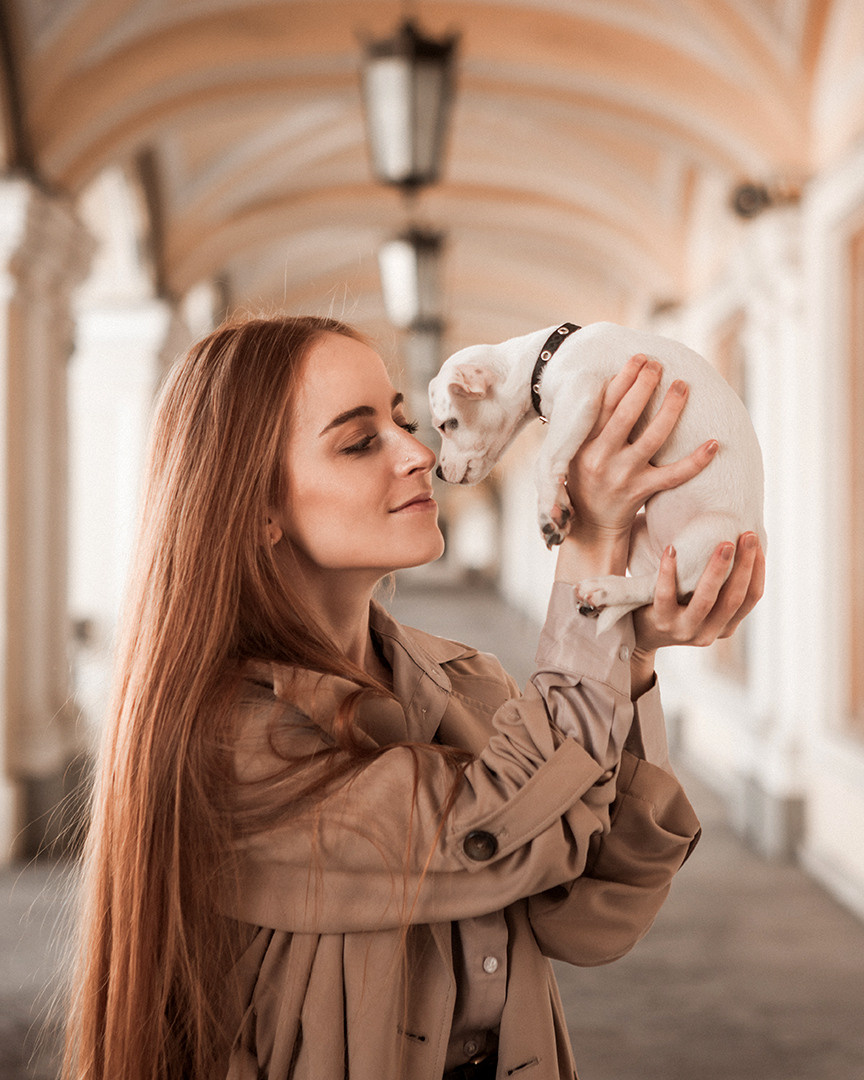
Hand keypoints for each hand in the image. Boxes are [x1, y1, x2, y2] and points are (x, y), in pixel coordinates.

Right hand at [565, 354, 718, 540]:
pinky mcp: (641, 491)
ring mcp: (622, 476)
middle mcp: (601, 458)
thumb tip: (618, 382)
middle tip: (659, 365)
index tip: (639, 359)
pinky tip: (713, 443)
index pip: (603, 405)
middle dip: (644, 386)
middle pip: (626, 415)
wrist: (589, 525)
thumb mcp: (576, 451)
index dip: (622, 379)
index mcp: (583, 444)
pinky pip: (673, 475)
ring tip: (682, 386)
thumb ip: (592, 424)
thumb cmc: (585, 478)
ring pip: (652, 438)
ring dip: (670, 410)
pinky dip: (695, 461)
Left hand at [633, 532, 764, 655]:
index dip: (757, 570)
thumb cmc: (676, 607)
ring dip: (717, 569)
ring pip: (706, 599)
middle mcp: (708, 633)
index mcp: (725, 627)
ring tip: (724, 543)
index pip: (750, 599)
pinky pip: (666, 594)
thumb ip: (720, 587)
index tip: (757, 542)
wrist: (640, 634)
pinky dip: (669, 570)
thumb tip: (738, 543)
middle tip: (748, 535)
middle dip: (744, 565)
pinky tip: (672, 548)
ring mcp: (684, 630)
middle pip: (734, 598)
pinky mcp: (660, 623)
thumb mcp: (703, 603)